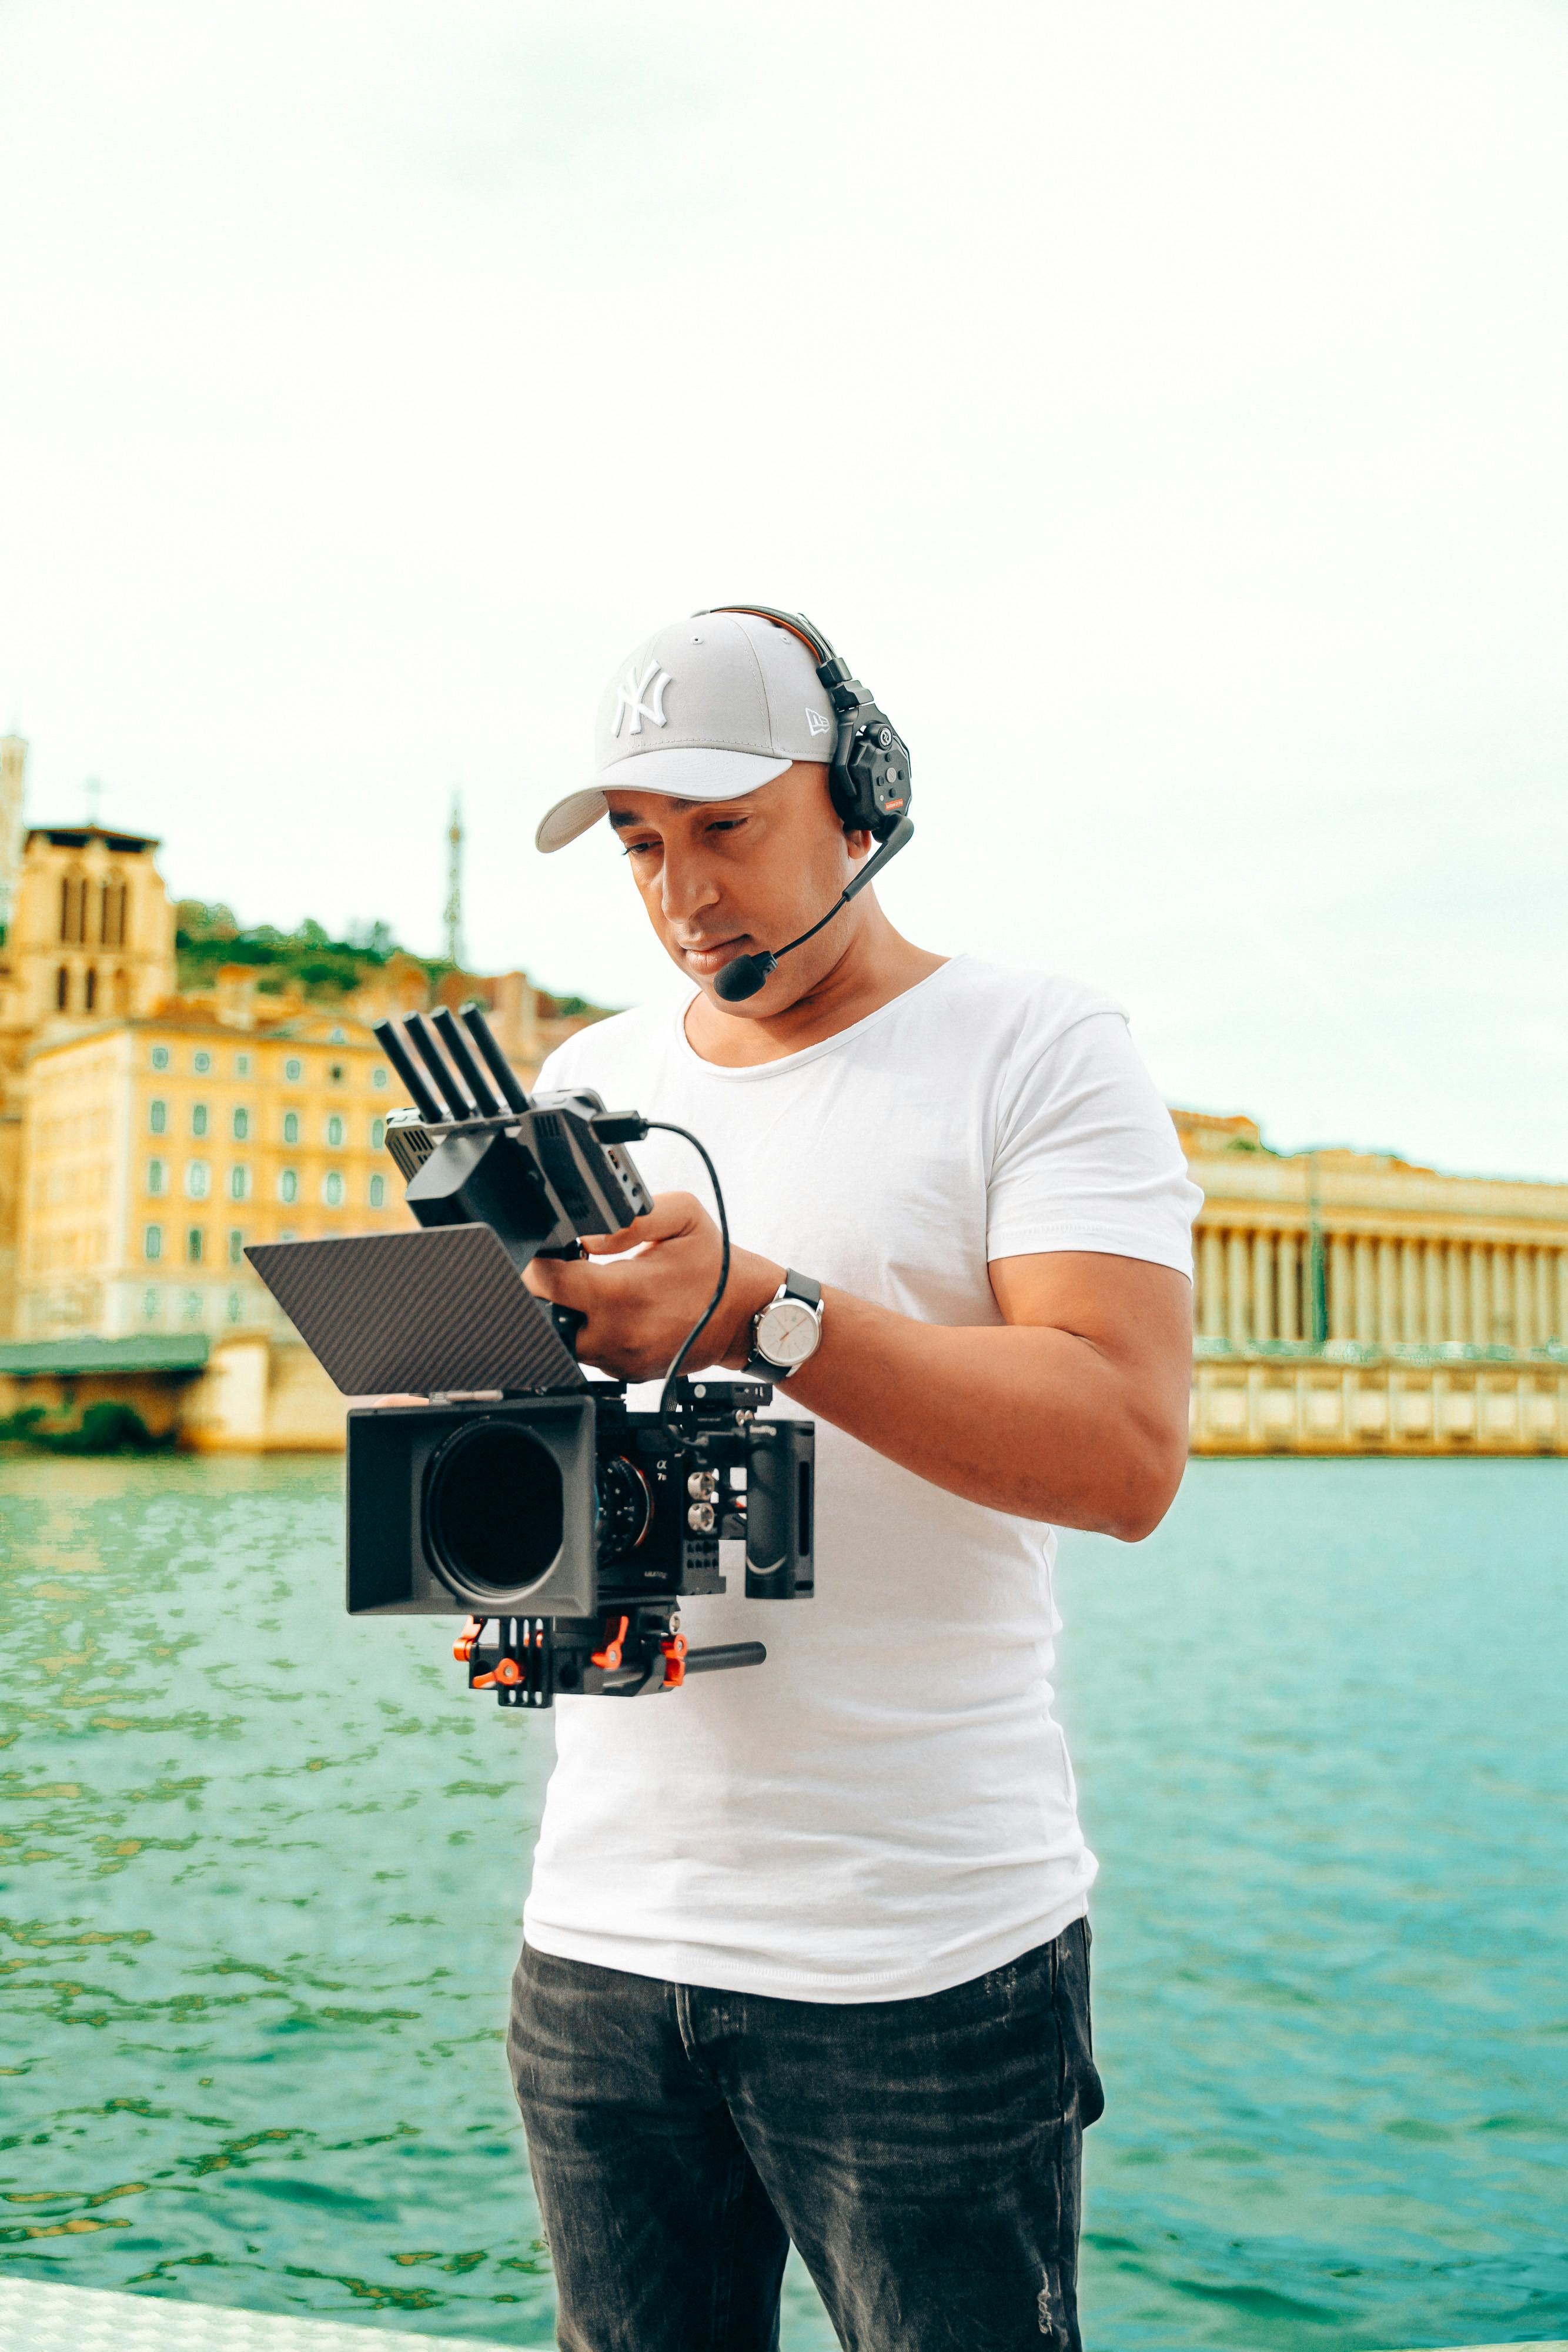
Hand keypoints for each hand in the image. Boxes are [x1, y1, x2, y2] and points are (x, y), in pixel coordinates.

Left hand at [524, 1192, 781, 1382]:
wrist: (746, 1315)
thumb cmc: (715, 1265)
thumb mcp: (683, 1216)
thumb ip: (631, 1216)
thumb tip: (586, 1233)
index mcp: (623, 1291)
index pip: (547, 1282)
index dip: (537, 1264)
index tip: (547, 1252)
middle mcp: (617, 1333)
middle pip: (547, 1317)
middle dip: (548, 1293)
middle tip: (570, 1271)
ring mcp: (621, 1359)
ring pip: (566, 1340)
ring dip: (571, 1315)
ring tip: (596, 1290)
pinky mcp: (627, 1374)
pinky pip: (591, 1355)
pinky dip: (594, 1333)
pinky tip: (616, 1312)